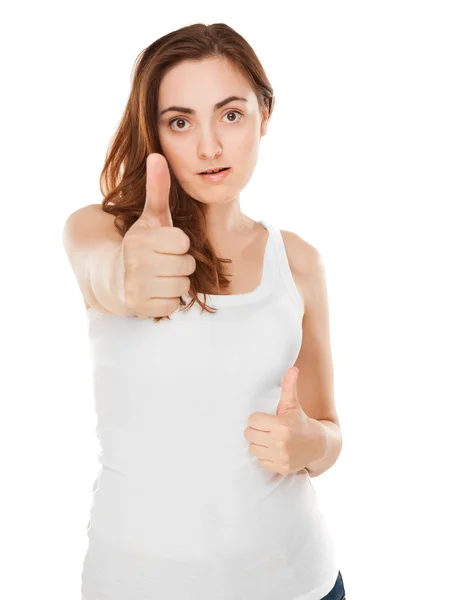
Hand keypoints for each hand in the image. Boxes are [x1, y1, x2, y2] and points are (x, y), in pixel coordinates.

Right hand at [121, 153, 195, 317]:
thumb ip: (158, 189)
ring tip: (159, 276)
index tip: (164, 245)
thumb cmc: (142, 244)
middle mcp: (136, 262)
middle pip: (186, 265)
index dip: (178, 244)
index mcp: (141, 238)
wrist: (114, 277)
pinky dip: (168, 300)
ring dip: (175, 283)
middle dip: (179, 265)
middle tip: (163, 263)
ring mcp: (136, 286)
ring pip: (182, 286)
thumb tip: (157, 155)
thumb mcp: (151, 217)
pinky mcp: (140, 307)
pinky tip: (156, 291)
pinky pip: (173, 305)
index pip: (183, 242)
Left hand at [243, 367, 325, 474]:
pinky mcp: (280, 468)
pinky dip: (265, 456)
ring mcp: (280, 456)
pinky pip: (260, 461)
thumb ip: (289, 386)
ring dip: (258, 444)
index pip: (252, 420)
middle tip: (267, 429)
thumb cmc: (300, 421)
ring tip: (269, 439)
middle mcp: (280, 442)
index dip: (258, 419)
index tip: (266, 419)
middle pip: (249, 434)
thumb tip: (292, 368)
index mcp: (281, 424)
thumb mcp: (293, 404)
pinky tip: (274, 450)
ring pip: (252, 448)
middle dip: (256, 431)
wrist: (318, 445)